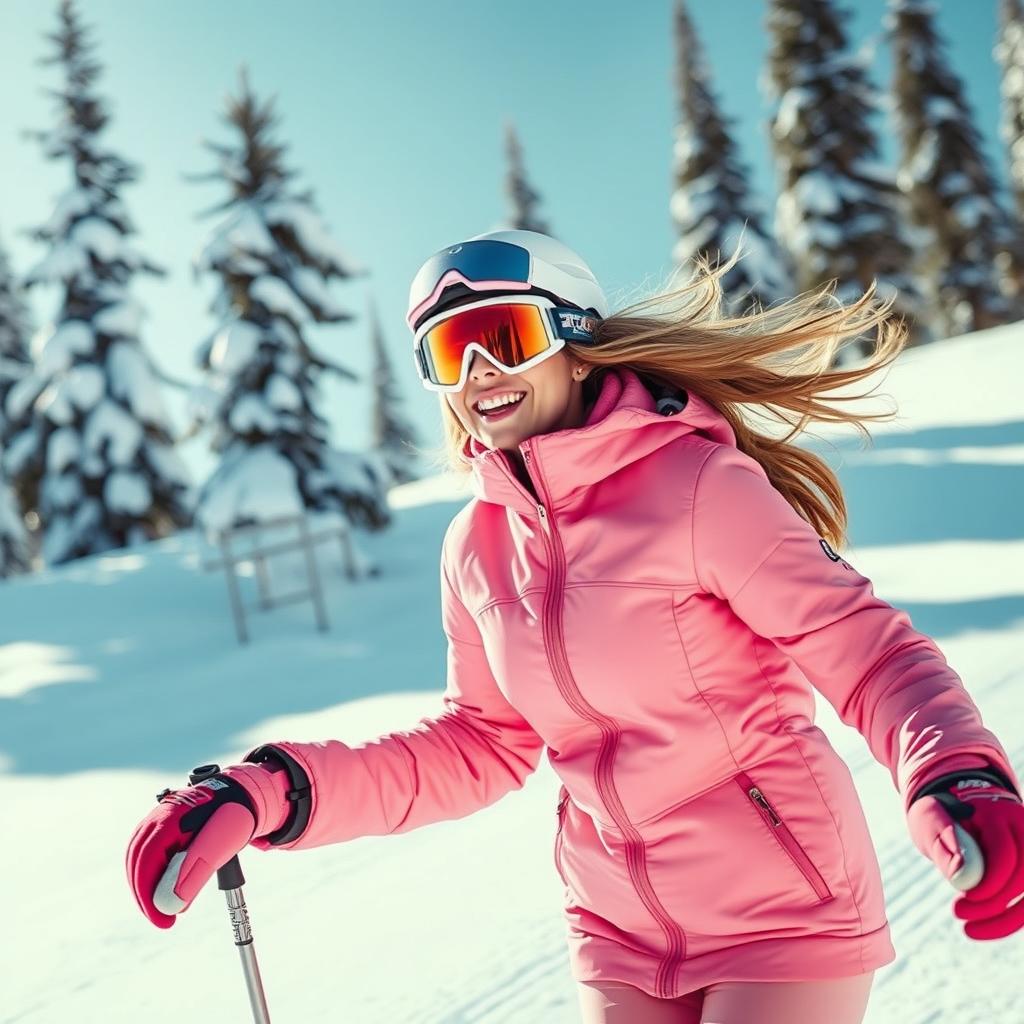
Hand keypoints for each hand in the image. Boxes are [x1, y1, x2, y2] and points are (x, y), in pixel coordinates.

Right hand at [125, 763, 283, 928]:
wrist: (243, 796)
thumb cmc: (232, 818)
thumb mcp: (219, 848)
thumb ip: (194, 875)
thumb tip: (168, 907)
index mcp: (170, 818)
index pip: (146, 862)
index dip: (149, 896)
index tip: (163, 922)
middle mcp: (158, 815)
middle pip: (138, 860)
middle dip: (146, 895)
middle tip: (162, 921)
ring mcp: (158, 818)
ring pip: (139, 856)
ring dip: (147, 885)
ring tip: (162, 909)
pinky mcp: (162, 825)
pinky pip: (147, 851)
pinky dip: (152, 873)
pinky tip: (162, 888)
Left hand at [907, 773, 1023, 939]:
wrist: (955, 804)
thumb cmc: (940, 813)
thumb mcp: (930, 820)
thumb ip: (945, 844)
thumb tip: (963, 880)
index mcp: (997, 813)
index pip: (1005, 855)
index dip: (989, 883)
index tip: (964, 897)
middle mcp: (1022, 829)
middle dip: (994, 904)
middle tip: (958, 914)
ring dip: (1004, 920)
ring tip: (968, 930)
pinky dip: (1008, 919)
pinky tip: (982, 927)